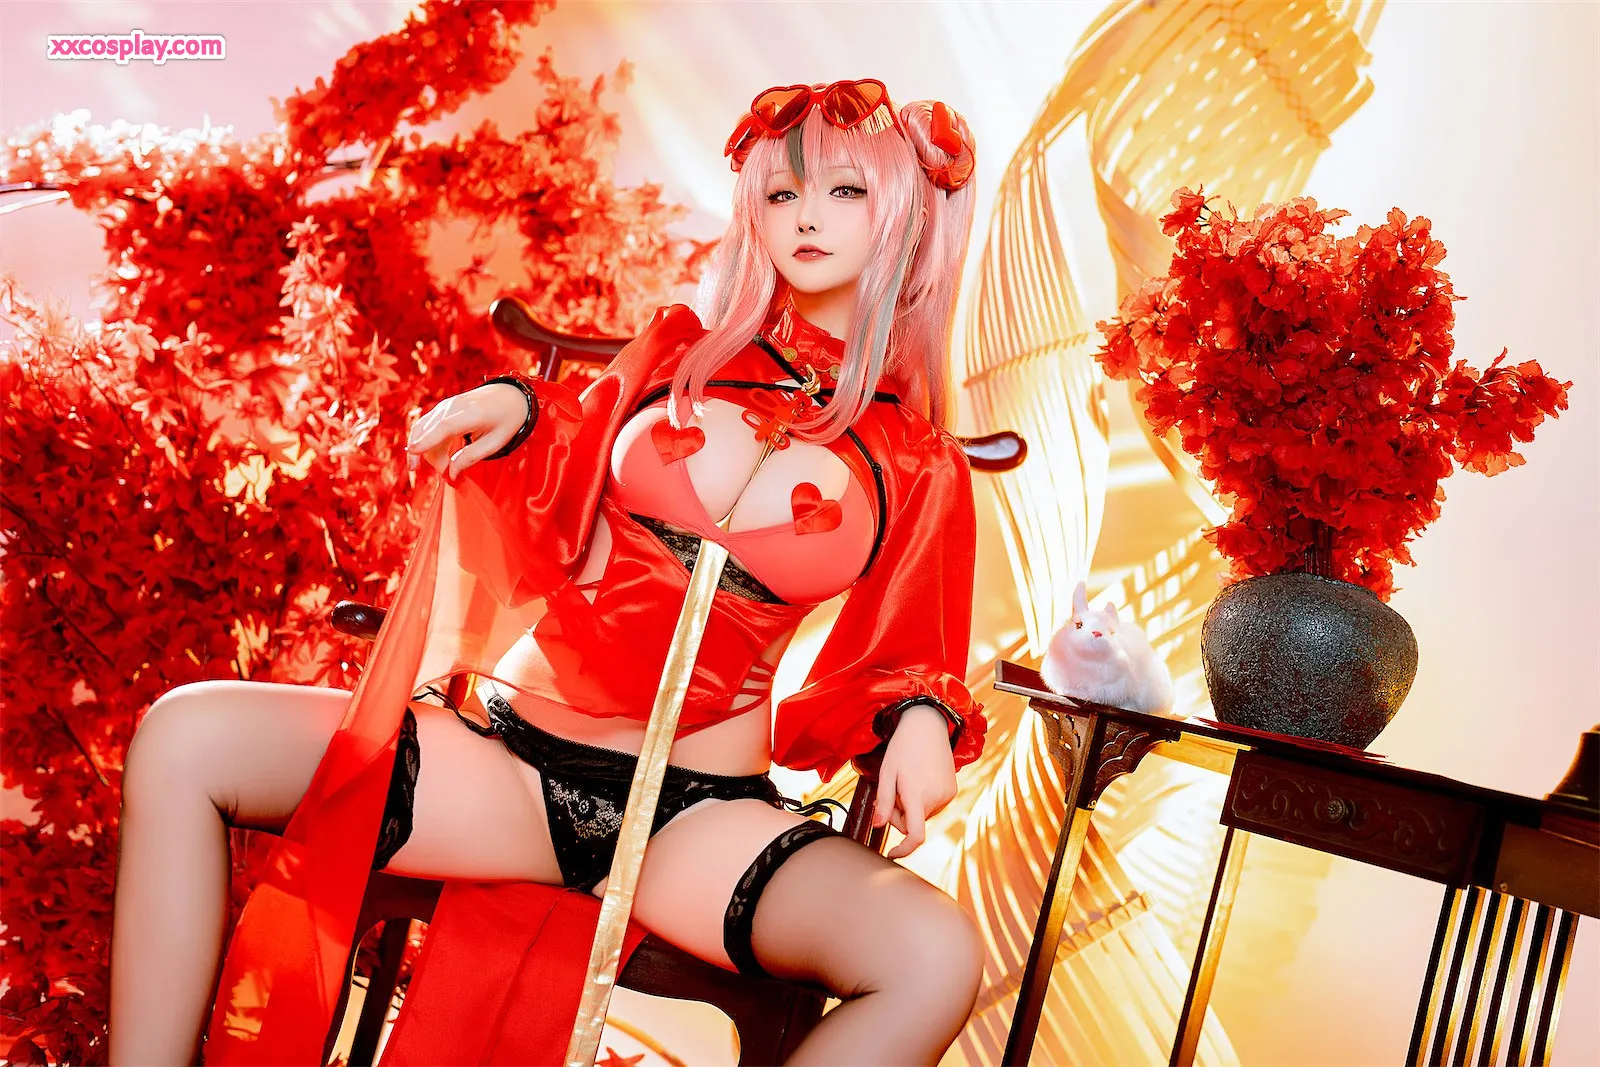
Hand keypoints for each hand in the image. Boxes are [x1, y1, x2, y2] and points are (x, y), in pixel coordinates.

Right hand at [405, 383, 529, 480]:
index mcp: (473, 414)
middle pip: (429, 431)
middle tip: (447, 474)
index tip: (414, 452)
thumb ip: (472, 457)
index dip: (428, 439)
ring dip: (426, 451)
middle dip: (430, 457)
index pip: (445, 427)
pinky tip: (434, 455)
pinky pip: (425, 426)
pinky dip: (426, 442)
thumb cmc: (506, 420)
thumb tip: (450, 475)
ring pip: (422, 429)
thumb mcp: (496, 442)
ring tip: (442, 467)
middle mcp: (454, 406)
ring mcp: (445, 405)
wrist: (509, 395)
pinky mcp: (441, 408)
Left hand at [873, 704, 957, 859]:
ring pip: (922, 815)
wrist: (928, 725)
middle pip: (912, 823)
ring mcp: (947, 795)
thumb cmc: (902, 747)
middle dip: (899, 815)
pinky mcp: (952, 791)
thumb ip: (883, 801)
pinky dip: (922, 800)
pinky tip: (919, 779)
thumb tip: (878, 826)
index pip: (915, 835)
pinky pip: (932, 806)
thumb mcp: (886, 772)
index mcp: (917, 794)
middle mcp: (936, 798)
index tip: (891, 854)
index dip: (903, 850)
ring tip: (906, 782)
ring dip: (911, 807)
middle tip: (891, 792)